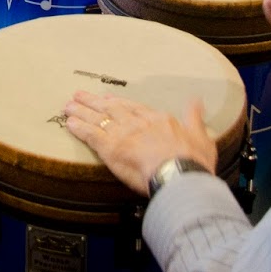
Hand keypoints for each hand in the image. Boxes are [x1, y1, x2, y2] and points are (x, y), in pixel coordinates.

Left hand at [63, 92, 215, 196]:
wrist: (179, 175)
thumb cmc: (193, 162)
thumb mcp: (201, 136)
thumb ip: (195, 118)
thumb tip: (197, 102)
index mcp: (159, 120)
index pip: (134, 108)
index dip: (119, 103)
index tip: (108, 99)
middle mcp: (138, 123)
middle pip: (112, 109)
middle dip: (94, 102)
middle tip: (80, 96)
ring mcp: (123, 133)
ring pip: (98, 118)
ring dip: (82, 111)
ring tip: (69, 106)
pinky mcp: (111, 148)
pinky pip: (91, 135)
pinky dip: (80, 128)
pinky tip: (70, 124)